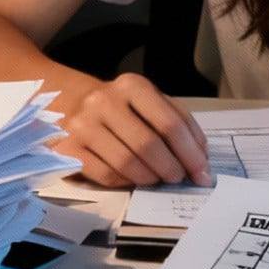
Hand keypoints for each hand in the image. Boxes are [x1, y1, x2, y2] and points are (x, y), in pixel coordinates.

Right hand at [56, 72, 210, 187]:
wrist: (67, 102)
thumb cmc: (120, 107)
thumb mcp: (149, 101)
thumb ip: (177, 122)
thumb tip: (200, 158)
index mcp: (132, 86)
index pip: (171, 123)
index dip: (191, 153)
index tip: (202, 173)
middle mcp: (104, 101)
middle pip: (149, 145)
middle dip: (172, 168)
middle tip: (179, 178)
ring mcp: (82, 125)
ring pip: (127, 163)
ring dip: (150, 177)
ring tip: (157, 178)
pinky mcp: (66, 148)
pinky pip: (105, 174)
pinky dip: (125, 182)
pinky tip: (132, 179)